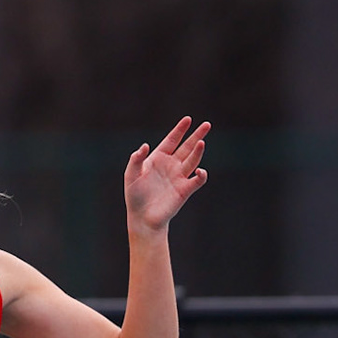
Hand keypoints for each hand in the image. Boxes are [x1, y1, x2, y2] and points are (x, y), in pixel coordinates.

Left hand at [124, 117, 209, 233]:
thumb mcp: (131, 175)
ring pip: (192, 160)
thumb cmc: (135, 196)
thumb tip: (145, 146)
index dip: (180, 130)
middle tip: (206, 124)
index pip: (172, 140)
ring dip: (197, 152)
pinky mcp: (185, 190)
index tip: (188, 119)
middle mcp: (171, 165)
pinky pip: (197, 180)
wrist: (143, 218)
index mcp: (158, 158)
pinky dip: (201, 175)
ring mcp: (179, 177)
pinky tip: (200, 171)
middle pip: (186, 147)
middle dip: (196, 135)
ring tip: (201, 142)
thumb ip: (136, 159)